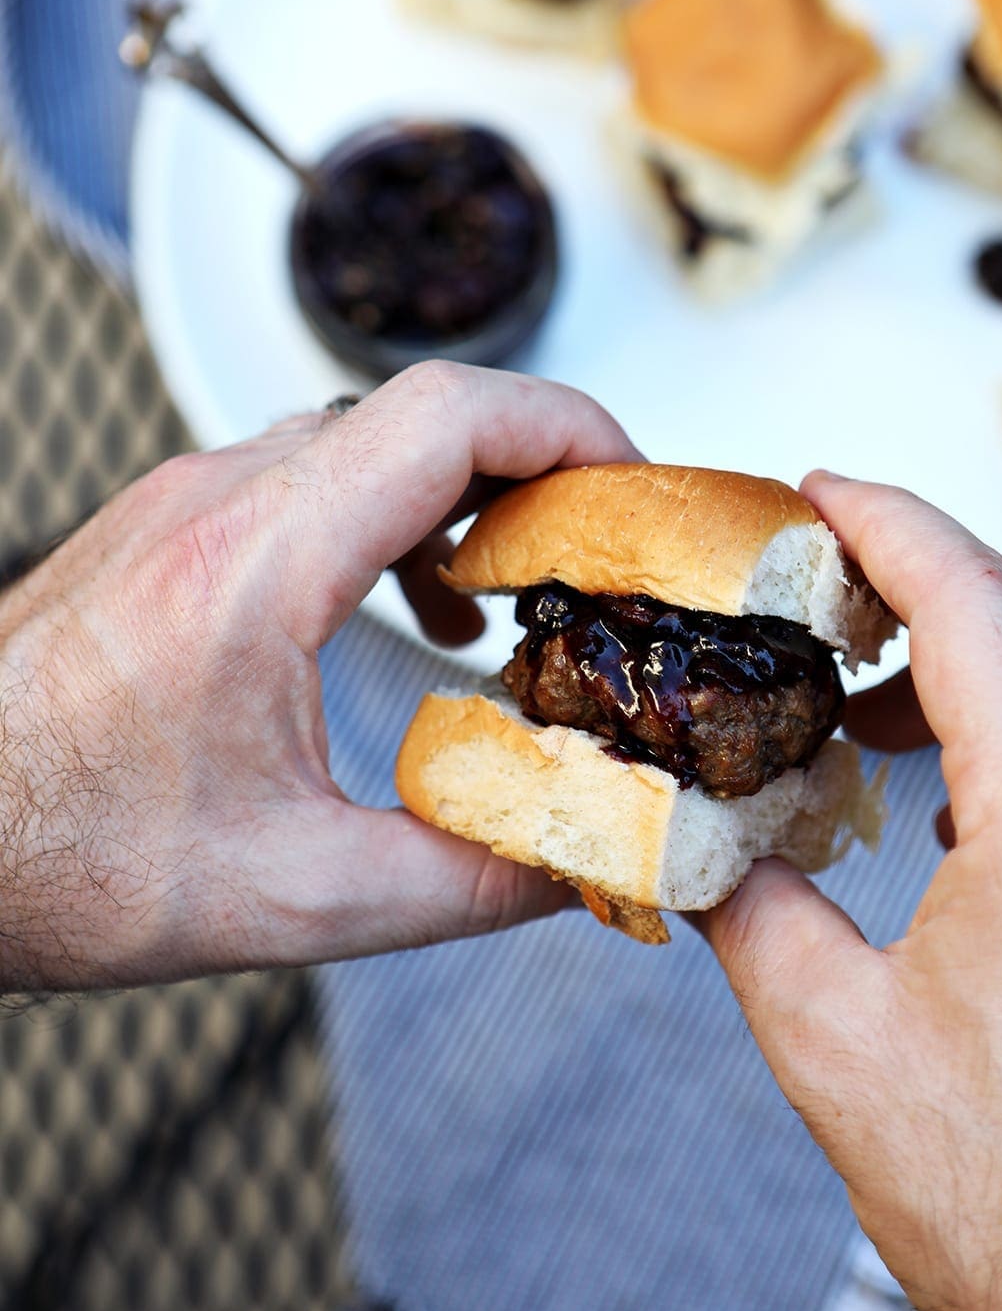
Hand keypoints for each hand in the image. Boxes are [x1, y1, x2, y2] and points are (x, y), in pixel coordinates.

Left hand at [0, 363, 636, 992]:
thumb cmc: (56, 855)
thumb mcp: (295, 897)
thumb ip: (464, 880)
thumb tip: (582, 861)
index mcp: (255, 564)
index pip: (449, 416)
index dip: (570, 429)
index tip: (634, 485)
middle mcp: (216, 503)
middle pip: (423, 413)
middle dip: (539, 468)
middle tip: (603, 549)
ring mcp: (184, 504)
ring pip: (366, 437)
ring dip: (463, 495)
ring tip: (518, 591)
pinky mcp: (167, 527)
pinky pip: (311, 475)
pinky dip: (394, 519)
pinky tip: (415, 603)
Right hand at [704, 474, 1001, 1310]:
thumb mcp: (828, 1036)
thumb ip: (747, 904)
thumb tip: (694, 835)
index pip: (976, 602)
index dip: (887, 523)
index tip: (823, 492)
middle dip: (926, 576)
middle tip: (828, 581)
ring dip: (988, 648)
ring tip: (885, 688)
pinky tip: (972, 780)